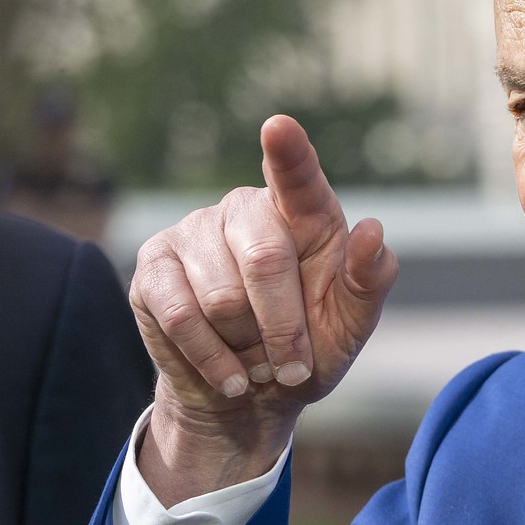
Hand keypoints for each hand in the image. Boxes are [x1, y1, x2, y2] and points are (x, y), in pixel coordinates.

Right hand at [129, 115, 398, 504]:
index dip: (288, 152)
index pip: (298, 176)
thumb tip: (372, 231)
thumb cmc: (309, 348)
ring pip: (221, 297)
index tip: (279, 128)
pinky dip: (212, 359)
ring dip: (247, 347)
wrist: (249, 397)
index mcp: (303, 212)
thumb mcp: (350, 324)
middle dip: (286, 328)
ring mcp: (194, 231)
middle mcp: (244, 209)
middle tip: (295, 365)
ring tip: (255, 359)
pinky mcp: (153, 266)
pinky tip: (229, 374)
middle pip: (264, 260)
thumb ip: (367, 282)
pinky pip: (181, 316)